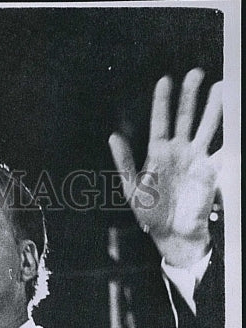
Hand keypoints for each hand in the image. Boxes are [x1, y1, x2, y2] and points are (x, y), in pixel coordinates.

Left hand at [109, 68, 221, 267]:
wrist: (172, 234)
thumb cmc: (151, 213)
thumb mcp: (132, 189)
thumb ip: (124, 162)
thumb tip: (113, 136)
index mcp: (159, 152)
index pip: (161, 121)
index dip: (162, 102)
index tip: (165, 80)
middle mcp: (180, 150)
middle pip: (186, 117)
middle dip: (191, 96)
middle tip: (196, 73)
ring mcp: (197, 158)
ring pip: (207, 126)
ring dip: (214, 108)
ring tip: (221, 86)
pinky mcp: (211, 169)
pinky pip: (221, 149)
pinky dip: (228, 135)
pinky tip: (235, 118)